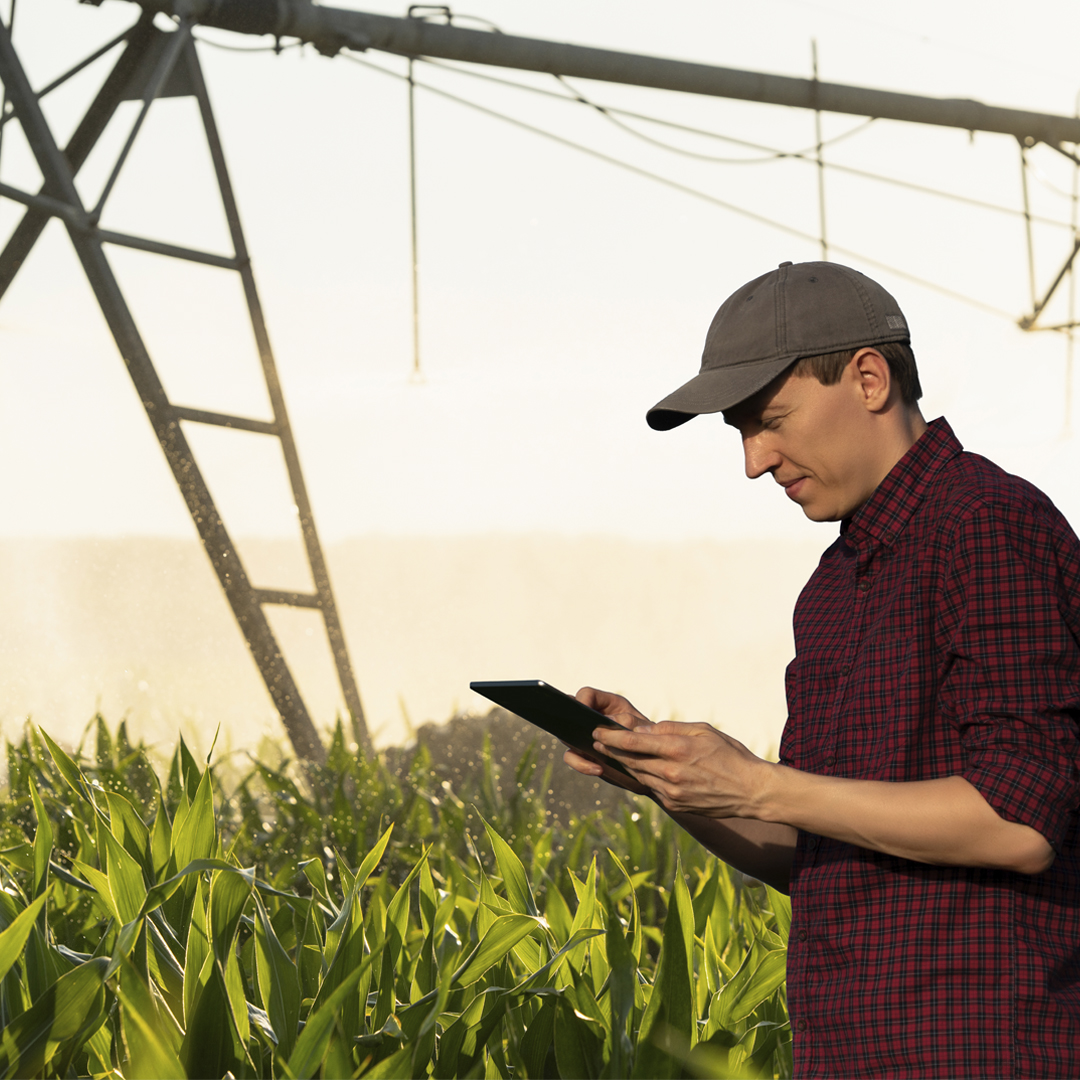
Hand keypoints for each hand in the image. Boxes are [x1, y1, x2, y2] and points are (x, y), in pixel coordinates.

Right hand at [562, 686, 654, 795]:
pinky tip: (599, 769)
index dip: (582, 700)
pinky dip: (582, 765)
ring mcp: (587, 737)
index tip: (583, 711)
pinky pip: (573, 758)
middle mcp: (593, 719)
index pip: (586, 694)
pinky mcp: (585, 755)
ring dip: (577, 749)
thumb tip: (610, 722)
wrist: (653, 765)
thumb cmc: (651, 741)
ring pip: (567, 738)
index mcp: (607, 705)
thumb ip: (629, 721)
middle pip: (571, 715)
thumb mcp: (643, 728)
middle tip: (582, 736)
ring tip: (595, 759)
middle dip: (572, 725)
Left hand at [590, 719, 766, 818]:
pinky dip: (643, 777)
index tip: (596, 731)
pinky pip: (652, 788)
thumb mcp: (702, 730)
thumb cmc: (729, 754)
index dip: (611, 737)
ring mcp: (672, 792)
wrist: (750, 791)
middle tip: (596, 740)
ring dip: (623, 764)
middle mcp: (670, 773)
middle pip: (630, 760)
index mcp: (677, 750)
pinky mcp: (675, 804)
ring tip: (611, 752)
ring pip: (638, 775)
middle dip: (610, 750)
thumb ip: (670, 729)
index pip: (633, 742)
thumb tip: (643, 730)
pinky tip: (638, 769)